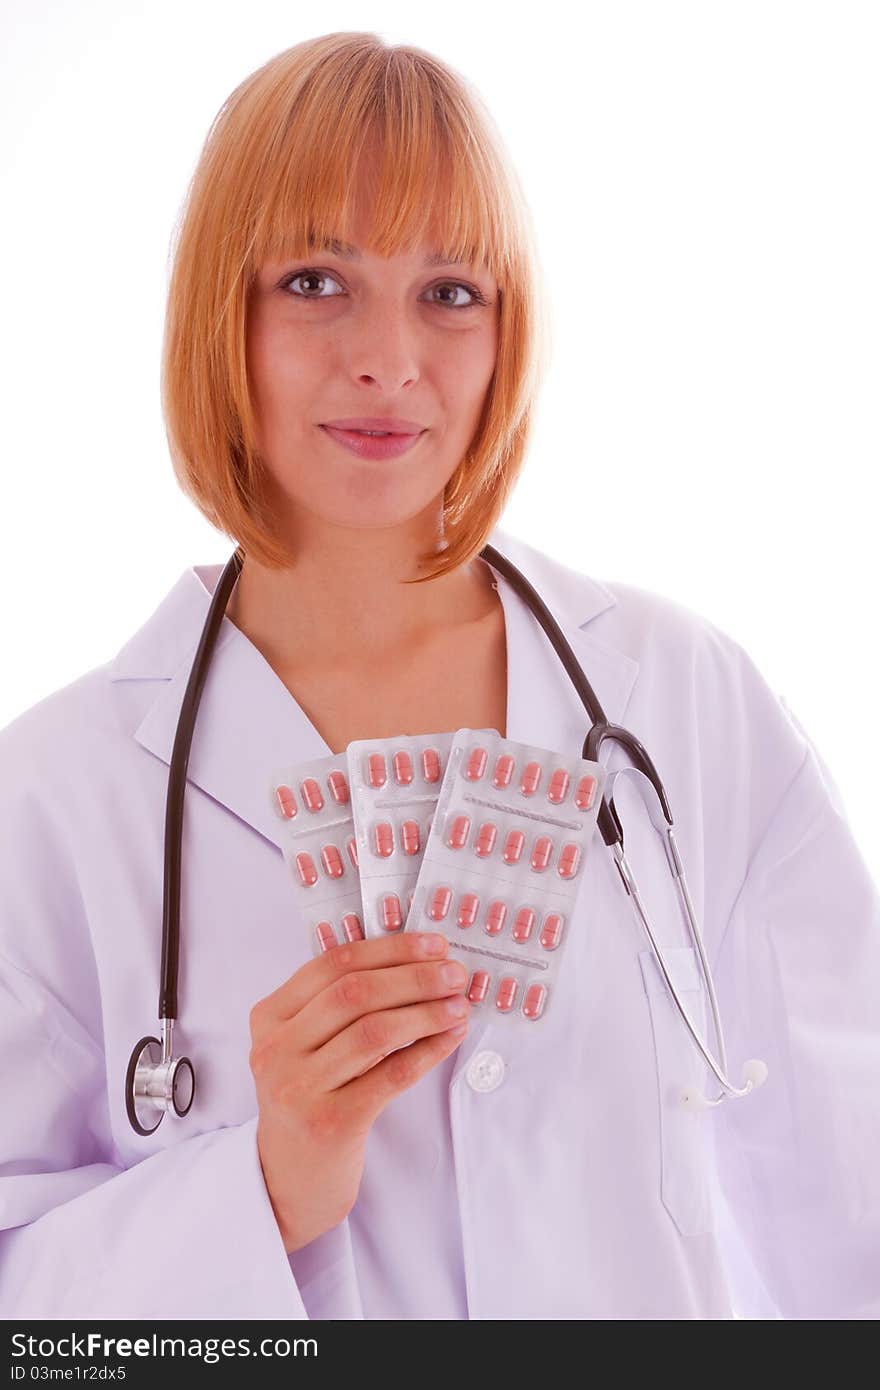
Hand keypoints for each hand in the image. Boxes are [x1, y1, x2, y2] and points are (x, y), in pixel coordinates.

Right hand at [249, 930, 469, 1252]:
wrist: (288, 1179)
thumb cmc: (309, 1099)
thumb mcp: (305, 1045)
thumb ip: (340, 1005)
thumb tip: (417, 961)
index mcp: (269, 1017)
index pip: (332, 964)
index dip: (389, 949)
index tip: (432, 945)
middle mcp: (276, 1049)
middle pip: (354, 993)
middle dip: (414, 977)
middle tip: (455, 973)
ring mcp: (299, 1088)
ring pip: (374, 1032)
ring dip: (427, 1012)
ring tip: (459, 1003)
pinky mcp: (331, 1123)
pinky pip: (391, 1074)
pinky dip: (428, 1050)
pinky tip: (451, 1037)